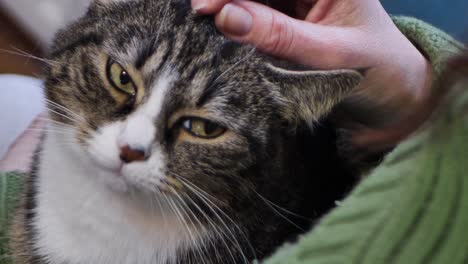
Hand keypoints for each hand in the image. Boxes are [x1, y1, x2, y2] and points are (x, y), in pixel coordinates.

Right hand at [192, 0, 433, 148]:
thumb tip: (225, 17)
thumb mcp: (331, 54)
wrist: (392, 99)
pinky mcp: (289, 23)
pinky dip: (236, 26)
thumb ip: (279, 35)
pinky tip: (219, 34)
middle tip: (197, 16)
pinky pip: (255, 17)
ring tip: (201, 27)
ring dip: (227, 10)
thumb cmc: (380, 71)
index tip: (206, 6)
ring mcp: (298, 3)